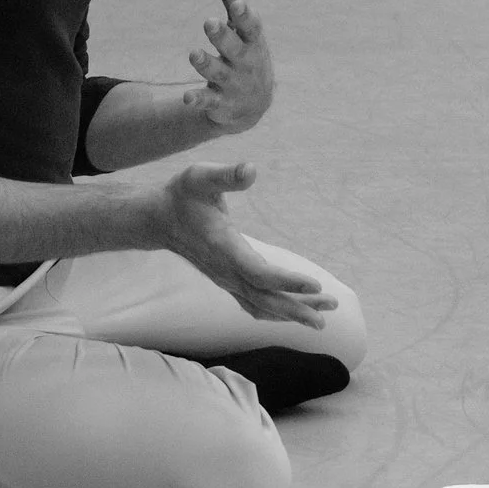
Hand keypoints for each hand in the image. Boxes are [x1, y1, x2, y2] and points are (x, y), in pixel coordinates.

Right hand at [149, 161, 333, 327]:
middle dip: (298, 306)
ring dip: (291, 313)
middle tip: (331, 308)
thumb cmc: (182, 195)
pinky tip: (295, 313)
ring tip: (322, 318)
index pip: (259, 273)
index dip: (287, 281)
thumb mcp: (200, 176)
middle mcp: (225, 271)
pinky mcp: (227, 281)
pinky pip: (253, 305)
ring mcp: (225, 280)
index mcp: (223, 247)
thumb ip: (226, 175)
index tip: (315, 284)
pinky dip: (275, 313)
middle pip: (265, 297)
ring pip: (261, 305)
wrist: (157, 219)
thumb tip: (251, 169)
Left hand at [182, 0, 273, 132]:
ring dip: (205, 65)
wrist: (254, 104)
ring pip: (218, 73)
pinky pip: (209, 102)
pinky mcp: (220, 103)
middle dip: (222, 36)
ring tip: (193, 54)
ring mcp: (234, 83)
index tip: (238, 4)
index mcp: (251, 39)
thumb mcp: (240, 20)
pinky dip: (199, 100)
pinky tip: (186, 98)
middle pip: (234, 48)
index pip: (251, 26)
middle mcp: (245, 61)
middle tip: (208, 23)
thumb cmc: (246, 48)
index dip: (245, 15)